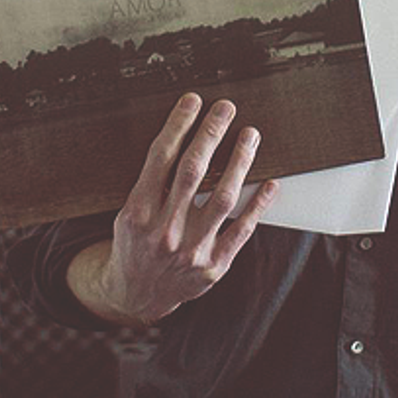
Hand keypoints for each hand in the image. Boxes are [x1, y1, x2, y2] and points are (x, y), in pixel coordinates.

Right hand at [68, 92, 277, 326]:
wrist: (136, 295)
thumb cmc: (136, 243)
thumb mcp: (128, 211)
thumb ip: (151, 180)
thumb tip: (181, 133)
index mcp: (138, 212)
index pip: (161, 158)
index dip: (178, 125)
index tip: (193, 101)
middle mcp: (164, 231)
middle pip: (192, 171)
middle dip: (211, 134)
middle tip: (226, 108)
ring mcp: (191, 250)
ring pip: (222, 198)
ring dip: (239, 162)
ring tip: (250, 135)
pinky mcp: (213, 266)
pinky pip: (242, 230)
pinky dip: (257, 205)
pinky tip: (269, 183)